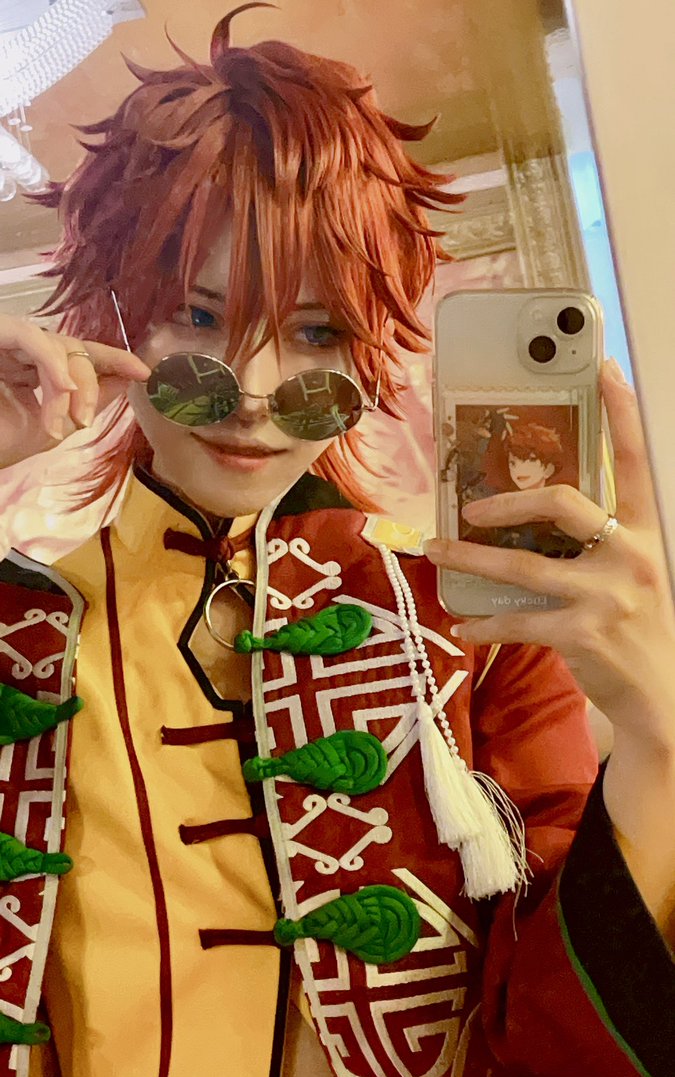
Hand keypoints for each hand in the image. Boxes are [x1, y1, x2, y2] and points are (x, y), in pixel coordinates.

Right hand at [0, 314, 149, 468]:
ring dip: (71, 382)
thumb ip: (85, 405)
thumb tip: (125, 382)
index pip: (78, 356)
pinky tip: (62, 389)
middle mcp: (20, 351)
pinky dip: (51, 363)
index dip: (113, 360)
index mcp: (32, 369)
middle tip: (85, 419)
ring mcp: (5, 340)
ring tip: (70, 415)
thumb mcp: (49, 428)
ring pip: (54, 344)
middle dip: (90, 383)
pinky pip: (29, 337)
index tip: (145, 373)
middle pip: (72, 348)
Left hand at [425, 360, 674, 746]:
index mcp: (642, 532)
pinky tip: (463, 626)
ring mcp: (605, 595)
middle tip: (470, 509)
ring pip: (524, 565)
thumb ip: (594, 543)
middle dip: (508, 502)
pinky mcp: (582, 634)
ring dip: (471, 557)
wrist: (661, 693)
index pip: (633, 461)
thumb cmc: (637, 625)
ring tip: (438, 551)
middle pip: (563, 503)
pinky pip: (518, 621)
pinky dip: (484, 624)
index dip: (621, 413)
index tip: (603, 366)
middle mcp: (628, 555)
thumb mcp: (631, 573)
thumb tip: (529, 518)